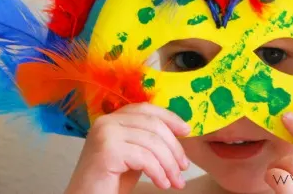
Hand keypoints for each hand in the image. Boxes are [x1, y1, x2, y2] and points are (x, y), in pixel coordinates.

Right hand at [64, 103, 190, 193]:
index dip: (170, 117)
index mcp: (112, 119)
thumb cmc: (109, 182)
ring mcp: (105, 134)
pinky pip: (145, 157)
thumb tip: (178, 130)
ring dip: (169, 164)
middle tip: (184, 167)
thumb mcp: (134, 154)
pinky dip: (158, 172)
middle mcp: (106, 122)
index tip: (187, 131)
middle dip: (174, 147)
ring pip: (152, 142)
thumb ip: (148, 139)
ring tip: (175, 181)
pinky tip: (162, 184)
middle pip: (153, 124)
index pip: (146, 109)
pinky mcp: (107, 151)